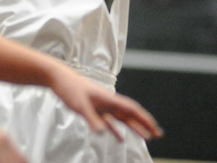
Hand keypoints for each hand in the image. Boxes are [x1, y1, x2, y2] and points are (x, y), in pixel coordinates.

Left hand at [48, 64, 162, 141]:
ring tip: (146, 137)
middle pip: (131, 114)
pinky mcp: (95, 109)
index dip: (144, 120)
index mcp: (109, 99)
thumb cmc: (69, 88)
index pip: (132, 110)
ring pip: (123, 118)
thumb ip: (91, 119)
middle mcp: (109, 101)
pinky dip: (116, 129)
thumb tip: (103, 133)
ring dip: (134, 127)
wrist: (58, 77)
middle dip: (145, 124)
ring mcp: (102, 105)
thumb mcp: (79, 105)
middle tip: (157, 134)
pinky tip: (120, 138)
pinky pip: (110, 121)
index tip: (155, 129)